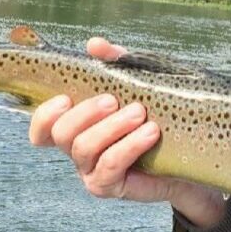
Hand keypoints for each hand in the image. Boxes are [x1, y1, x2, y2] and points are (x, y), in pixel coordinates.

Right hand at [29, 37, 224, 227]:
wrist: (188, 154)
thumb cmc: (156, 114)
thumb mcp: (137, 82)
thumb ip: (115, 64)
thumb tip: (94, 45)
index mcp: (76, 126)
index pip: (42, 128)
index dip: (44, 115)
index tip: (65, 99)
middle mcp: (77, 150)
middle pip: (61, 134)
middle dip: (85, 113)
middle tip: (112, 100)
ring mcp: (90, 171)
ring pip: (84, 148)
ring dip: (111, 127)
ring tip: (139, 113)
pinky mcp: (110, 187)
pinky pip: (111, 165)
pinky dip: (130, 145)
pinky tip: (151, 132)